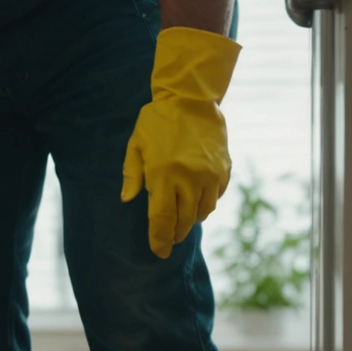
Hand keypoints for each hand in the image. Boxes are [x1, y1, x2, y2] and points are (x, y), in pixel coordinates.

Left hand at [121, 27, 241, 258]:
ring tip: (181, 218)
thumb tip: (127, 200)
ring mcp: (210, 175)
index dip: (160, 240)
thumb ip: (132, 175)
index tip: (159, 252)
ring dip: (192, 219)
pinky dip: (206, 202)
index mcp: (164, 175)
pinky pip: (217, 196)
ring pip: (203, 212)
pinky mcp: (224, 169)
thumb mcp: (136, 146)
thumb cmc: (157, 122)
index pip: (163, 219)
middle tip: (169, 239)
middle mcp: (190, 179)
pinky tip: (196, 198)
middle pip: (184, 221)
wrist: (191, 98)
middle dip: (176, 234)